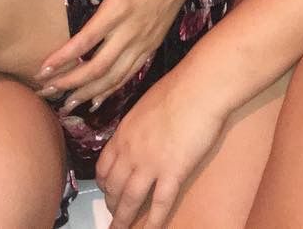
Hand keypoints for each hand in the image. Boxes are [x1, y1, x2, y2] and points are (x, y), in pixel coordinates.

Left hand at [34, 0, 203, 109]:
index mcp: (119, 9)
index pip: (86, 41)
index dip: (64, 59)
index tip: (43, 70)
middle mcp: (130, 31)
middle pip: (98, 67)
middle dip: (70, 83)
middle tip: (46, 92)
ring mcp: (143, 41)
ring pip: (113, 77)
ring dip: (88, 93)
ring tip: (66, 105)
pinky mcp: (151, 45)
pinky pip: (129, 74)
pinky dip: (111, 89)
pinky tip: (97, 99)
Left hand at [96, 70, 228, 228]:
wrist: (199, 88)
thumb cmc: (178, 88)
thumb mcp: (146, 103)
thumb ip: (139, 124)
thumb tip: (142, 131)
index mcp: (124, 133)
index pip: (104, 166)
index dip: (104, 183)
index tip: (107, 190)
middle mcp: (131, 152)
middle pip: (114, 187)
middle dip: (112, 205)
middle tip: (115, 215)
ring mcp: (150, 164)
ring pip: (130, 200)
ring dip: (123, 220)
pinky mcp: (173, 173)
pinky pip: (160, 204)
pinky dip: (153, 222)